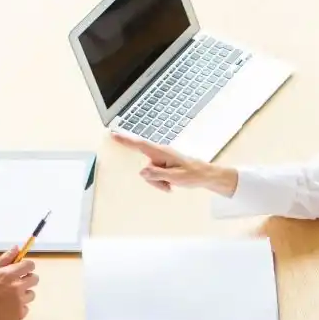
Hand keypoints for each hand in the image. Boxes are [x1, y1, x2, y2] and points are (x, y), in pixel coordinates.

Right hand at [0, 247, 37, 319]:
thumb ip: (4, 259)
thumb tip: (17, 248)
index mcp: (9, 274)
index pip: (30, 265)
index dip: (26, 267)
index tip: (22, 270)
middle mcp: (17, 287)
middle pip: (35, 279)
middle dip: (27, 279)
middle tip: (16, 284)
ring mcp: (20, 301)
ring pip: (31, 294)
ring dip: (23, 295)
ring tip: (8, 298)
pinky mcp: (20, 314)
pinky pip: (26, 308)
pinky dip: (18, 308)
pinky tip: (6, 308)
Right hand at [112, 131, 236, 195]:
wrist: (205, 175)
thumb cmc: (192, 174)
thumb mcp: (174, 177)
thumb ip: (157, 175)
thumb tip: (142, 172)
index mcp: (162, 153)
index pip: (140, 145)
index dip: (126, 140)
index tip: (113, 134)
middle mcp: (160, 154)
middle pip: (146, 168)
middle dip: (153, 180)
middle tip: (168, 185)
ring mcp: (162, 159)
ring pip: (151, 174)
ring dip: (159, 182)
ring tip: (172, 184)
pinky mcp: (164, 165)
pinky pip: (156, 176)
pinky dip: (161, 182)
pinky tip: (172, 184)